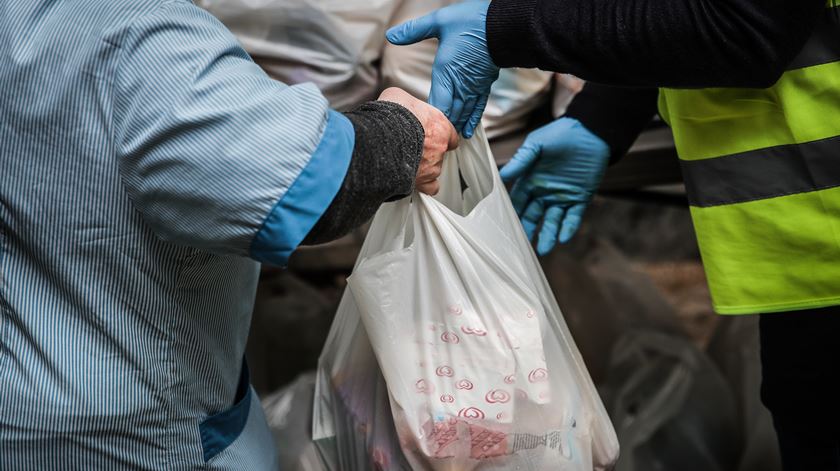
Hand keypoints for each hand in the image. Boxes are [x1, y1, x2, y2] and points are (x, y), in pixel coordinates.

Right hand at [379, 87, 458, 194]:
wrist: (381, 136)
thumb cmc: (392, 115)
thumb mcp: (398, 96)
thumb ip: (405, 103)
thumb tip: (397, 102)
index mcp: (440, 126)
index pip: (451, 134)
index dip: (441, 135)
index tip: (432, 135)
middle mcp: (439, 148)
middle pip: (440, 152)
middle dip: (428, 150)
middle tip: (412, 146)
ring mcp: (431, 166)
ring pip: (433, 169)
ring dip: (422, 166)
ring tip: (405, 161)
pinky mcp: (421, 181)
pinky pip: (429, 188)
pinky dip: (423, 185)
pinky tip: (413, 180)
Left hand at [386, 1, 498, 138]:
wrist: (503, 24)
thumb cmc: (472, 22)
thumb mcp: (439, 22)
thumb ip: (414, 30)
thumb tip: (391, 34)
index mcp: (446, 72)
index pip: (436, 105)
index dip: (429, 120)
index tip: (421, 130)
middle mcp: (460, 84)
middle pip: (449, 114)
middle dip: (440, 128)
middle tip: (431, 141)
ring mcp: (474, 87)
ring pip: (462, 113)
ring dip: (454, 126)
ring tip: (445, 140)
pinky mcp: (484, 85)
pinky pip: (477, 108)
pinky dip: (471, 120)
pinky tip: (467, 131)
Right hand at [500, 118, 609, 254]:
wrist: (590, 132)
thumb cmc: (560, 135)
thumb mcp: (537, 145)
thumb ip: (521, 161)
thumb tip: (502, 176)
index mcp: (531, 181)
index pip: (518, 202)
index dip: (512, 215)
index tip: (503, 229)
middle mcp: (544, 192)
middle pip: (533, 216)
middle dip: (528, 231)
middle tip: (522, 247)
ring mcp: (562, 197)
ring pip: (552, 221)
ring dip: (548, 235)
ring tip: (544, 250)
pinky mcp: (580, 198)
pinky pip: (573, 217)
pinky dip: (568, 227)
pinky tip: (563, 238)